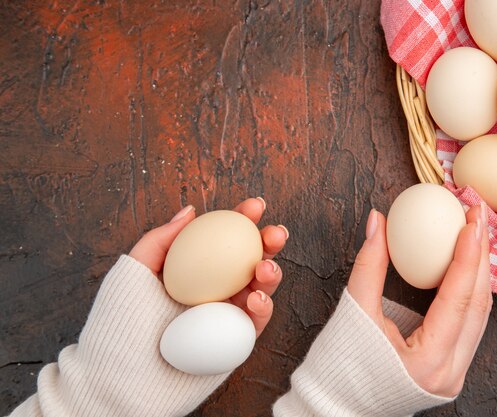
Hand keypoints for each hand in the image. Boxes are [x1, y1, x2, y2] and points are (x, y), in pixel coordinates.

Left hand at [129, 197, 287, 336]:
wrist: (122, 376)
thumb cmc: (120, 323)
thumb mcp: (133, 272)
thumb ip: (161, 239)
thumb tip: (190, 211)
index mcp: (194, 270)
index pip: (223, 239)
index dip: (242, 220)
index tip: (254, 206)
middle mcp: (215, 289)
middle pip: (250, 259)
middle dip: (269, 243)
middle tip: (275, 234)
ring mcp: (227, 315)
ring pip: (261, 288)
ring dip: (272, 273)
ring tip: (265, 267)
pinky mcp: (236, 342)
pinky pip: (257, 321)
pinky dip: (263, 306)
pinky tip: (255, 298)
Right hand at [347, 204, 490, 397]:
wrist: (335, 405)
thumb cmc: (339, 367)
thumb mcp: (354, 311)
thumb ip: (369, 264)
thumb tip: (378, 222)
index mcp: (428, 361)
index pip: (457, 299)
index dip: (467, 256)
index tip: (470, 222)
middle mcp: (450, 372)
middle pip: (478, 305)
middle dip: (480, 257)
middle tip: (475, 218)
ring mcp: (453, 374)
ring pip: (478, 316)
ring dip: (478, 273)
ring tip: (473, 236)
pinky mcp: (449, 370)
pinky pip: (469, 325)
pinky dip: (467, 292)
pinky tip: (463, 267)